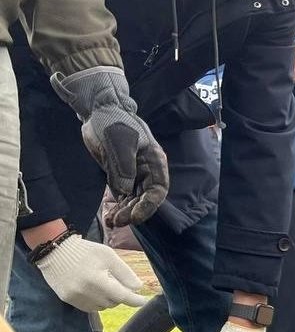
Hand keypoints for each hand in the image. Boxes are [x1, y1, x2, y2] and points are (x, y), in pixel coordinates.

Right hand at [34, 234, 148, 311]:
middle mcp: (84, 292)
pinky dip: (96, 301)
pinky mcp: (67, 299)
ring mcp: (74, 297)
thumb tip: (138, 287)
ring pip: (102, 306)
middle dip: (120, 294)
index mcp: (96, 279)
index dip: (134, 300)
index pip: (121, 296)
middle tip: (117, 281)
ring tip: (104, 283)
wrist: (54, 251)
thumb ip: (124, 273)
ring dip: (108, 299)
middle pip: (113, 302)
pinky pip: (89, 307)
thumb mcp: (108, 256)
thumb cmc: (85, 251)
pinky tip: (94, 289)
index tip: (143, 301)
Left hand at [50, 67, 168, 225]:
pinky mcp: (119, 174)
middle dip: (133, 211)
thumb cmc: (113, 122)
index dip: (148, 205)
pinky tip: (110, 215)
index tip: (134, 217)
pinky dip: (118, 206)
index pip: (158, 189)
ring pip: (134, 199)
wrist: (98, 111)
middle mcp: (146, 170)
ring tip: (111, 221)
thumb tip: (126, 192)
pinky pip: (122, 195)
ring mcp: (133, 173)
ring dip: (125, 212)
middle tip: (117, 221)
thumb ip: (124, 168)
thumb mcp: (120, 143)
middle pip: (145, 198)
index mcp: (153, 161)